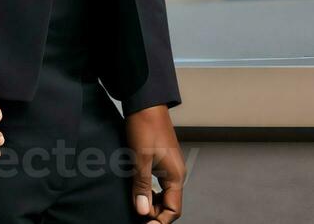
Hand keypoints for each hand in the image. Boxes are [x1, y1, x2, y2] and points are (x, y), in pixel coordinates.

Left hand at [125, 105, 184, 221]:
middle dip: (155, 213)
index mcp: (175, 175)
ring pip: (164, 193)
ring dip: (152, 201)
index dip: (159, 220)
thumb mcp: (140, 158)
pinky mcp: (162, 158)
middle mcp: (176, 172)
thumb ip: (142, 186)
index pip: (173, 209)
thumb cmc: (144, 126)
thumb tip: (143, 212)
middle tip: (137, 215)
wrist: (145, 101)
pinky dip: (151, 190)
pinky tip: (139, 188)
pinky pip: (160, 182)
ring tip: (137, 203)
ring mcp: (170, 165)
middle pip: (170, 203)